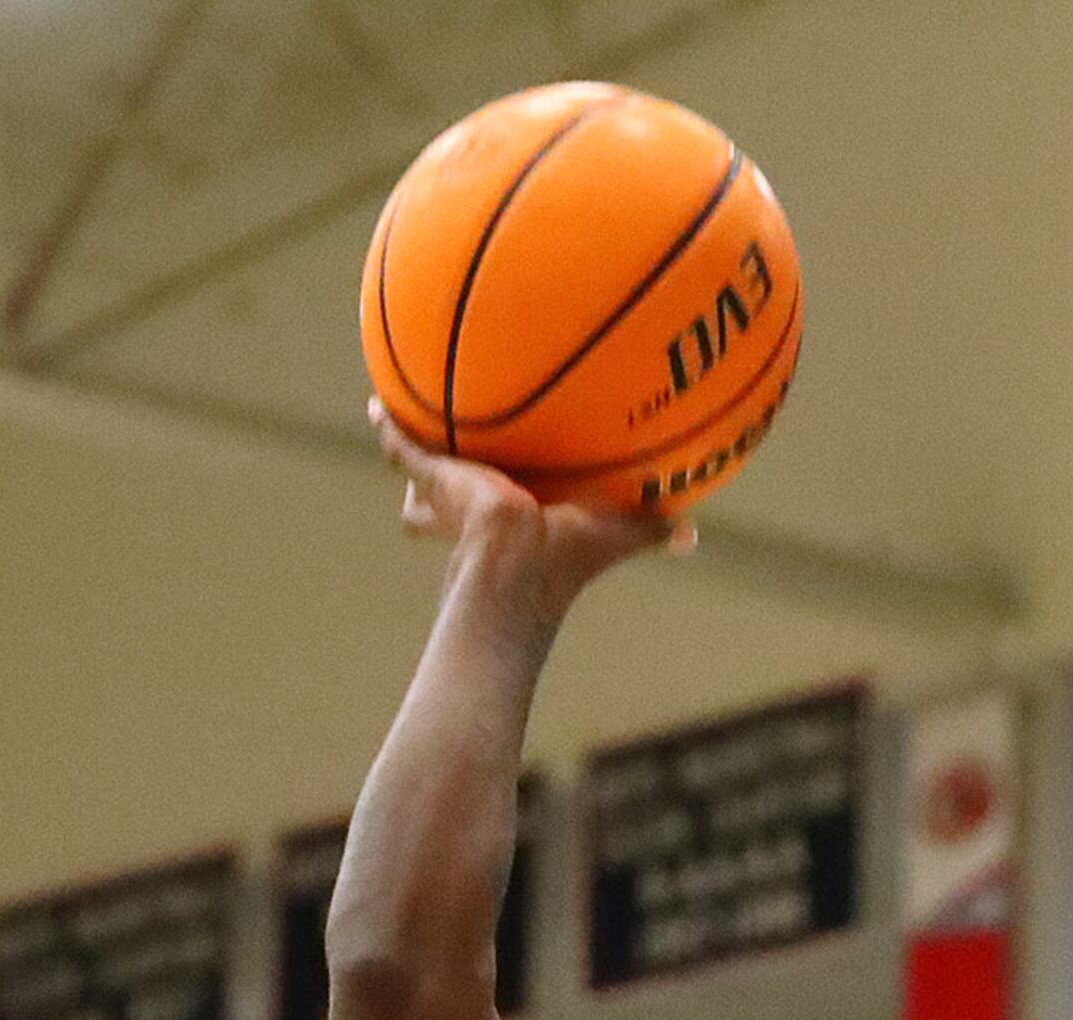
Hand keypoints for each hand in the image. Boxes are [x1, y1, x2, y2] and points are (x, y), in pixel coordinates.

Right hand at [372, 406, 686, 620]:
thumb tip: (696, 536)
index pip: (518, 497)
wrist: (517, 563)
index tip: (521, 479)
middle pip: (466, 487)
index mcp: (526, 515)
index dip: (517, 485)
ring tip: (406, 409)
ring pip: (429, 471)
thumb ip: (652, 528)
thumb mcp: (617, 535)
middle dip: (459, 470)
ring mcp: (452, 495)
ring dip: (421, 449)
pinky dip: (391, 427)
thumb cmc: (566, 559)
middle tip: (461, 439)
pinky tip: (376, 404)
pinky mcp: (430, 480)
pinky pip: (404, 448)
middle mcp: (486, 506)